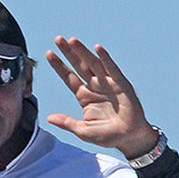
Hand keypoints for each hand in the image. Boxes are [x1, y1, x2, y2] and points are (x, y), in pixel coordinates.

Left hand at [46, 37, 158, 158]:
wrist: (130, 138)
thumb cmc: (107, 135)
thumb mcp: (83, 131)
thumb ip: (67, 123)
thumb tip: (49, 118)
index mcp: (84, 96)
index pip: (69, 78)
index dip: (59, 66)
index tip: (48, 54)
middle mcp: (94, 87)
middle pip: (79, 66)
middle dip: (69, 53)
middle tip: (58, 39)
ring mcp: (107, 84)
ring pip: (93, 64)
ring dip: (83, 52)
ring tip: (72, 40)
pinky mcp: (121, 84)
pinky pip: (112, 69)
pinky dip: (105, 58)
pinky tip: (97, 48)